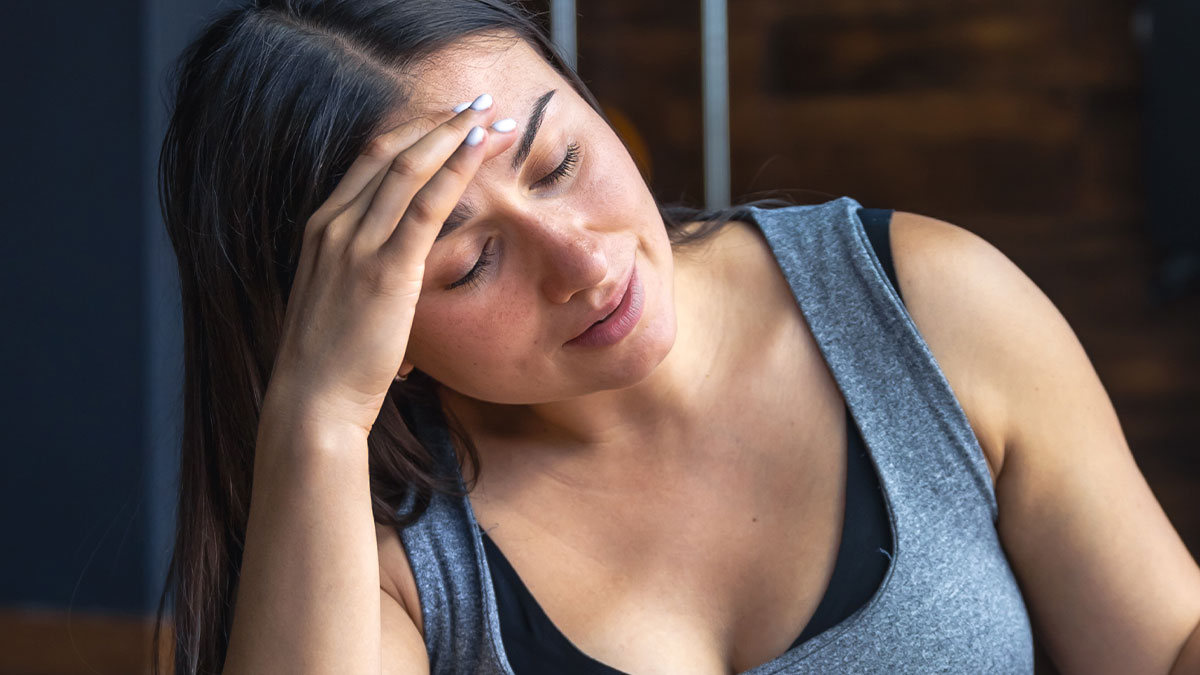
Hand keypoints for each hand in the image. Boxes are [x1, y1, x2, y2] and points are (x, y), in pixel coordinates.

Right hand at [262, 94, 517, 437]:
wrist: (311, 401)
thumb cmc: (330, 362)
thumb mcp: (340, 300)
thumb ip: (362, 269)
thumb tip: (395, 265)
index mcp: (321, 229)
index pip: (369, 162)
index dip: (411, 134)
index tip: (446, 122)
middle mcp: (334, 226)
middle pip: (390, 153)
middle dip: (436, 123)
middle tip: (476, 105)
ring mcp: (356, 245)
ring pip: (410, 169)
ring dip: (453, 136)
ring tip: (489, 118)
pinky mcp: (385, 269)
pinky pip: (425, 205)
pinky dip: (455, 169)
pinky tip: (480, 147)